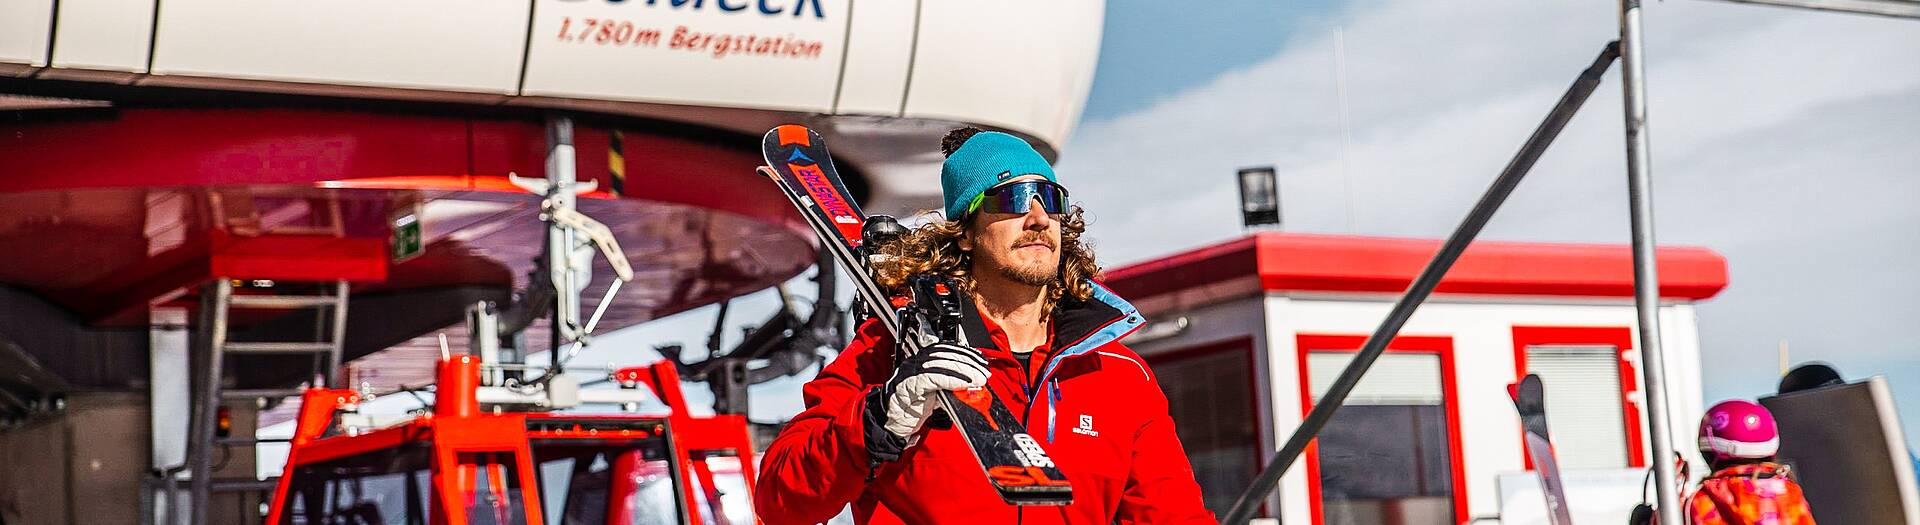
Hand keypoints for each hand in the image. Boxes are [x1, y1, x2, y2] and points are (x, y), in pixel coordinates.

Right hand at [863, 342, 987, 460]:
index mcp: (921, 361)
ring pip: (941, 363)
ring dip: (964, 371)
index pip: (946, 349)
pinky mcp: (909, 384)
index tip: (980, 360)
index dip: (965, 353)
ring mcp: (911, 371)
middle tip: (984, 372)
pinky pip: (934, 377)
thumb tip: (973, 385)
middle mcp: (915, 362)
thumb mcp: (935, 394)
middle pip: (945, 354)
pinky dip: (952, 380)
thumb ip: (950, 386)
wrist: (890, 423)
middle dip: (968, 362)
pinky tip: (964, 384)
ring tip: (978, 379)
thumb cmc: (911, 409)